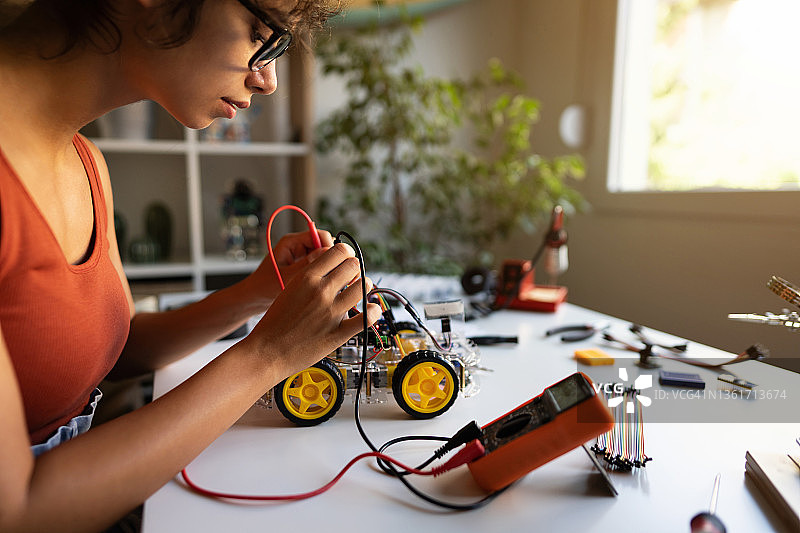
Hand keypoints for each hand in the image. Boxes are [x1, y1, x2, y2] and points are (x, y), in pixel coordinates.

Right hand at [244, 243, 381, 379]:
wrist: (266, 351)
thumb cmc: (275, 322)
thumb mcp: (289, 288)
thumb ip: (311, 277)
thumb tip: (332, 268)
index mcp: (307, 277)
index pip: (339, 251)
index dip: (346, 253)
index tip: (346, 259)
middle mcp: (321, 292)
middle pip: (353, 266)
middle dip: (355, 269)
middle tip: (353, 275)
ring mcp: (331, 313)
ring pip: (363, 286)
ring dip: (365, 286)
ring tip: (360, 290)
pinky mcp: (338, 333)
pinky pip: (366, 318)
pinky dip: (373, 312)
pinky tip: (372, 309)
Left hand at [249, 228, 334, 301]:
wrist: (255, 298)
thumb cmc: (264, 287)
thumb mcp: (286, 277)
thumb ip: (307, 265)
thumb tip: (328, 254)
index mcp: (291, 242)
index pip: (320, 235)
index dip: (331, 248)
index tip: (336, 265)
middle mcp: (298, 246)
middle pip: (325, 244)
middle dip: (332, 258)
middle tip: (337, 276)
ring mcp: (302, 255)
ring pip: (326, 256)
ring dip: (330, 267)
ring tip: (331, 282)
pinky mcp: (304, 265)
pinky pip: (321, 265)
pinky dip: (326, 273)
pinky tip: (326, 285)